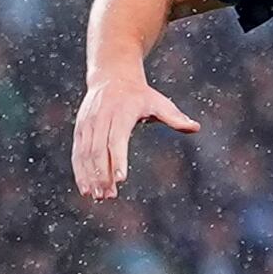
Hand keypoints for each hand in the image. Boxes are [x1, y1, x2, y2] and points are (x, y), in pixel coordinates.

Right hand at [70, 69, 197, 199]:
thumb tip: (195, 127)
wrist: (112, 77)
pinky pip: (77, 153)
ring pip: (85, 154)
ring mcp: (87, 125)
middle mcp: (100, 119)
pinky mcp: (80, 130)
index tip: (121, 179)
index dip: (117, 159)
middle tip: (109, 196)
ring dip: (89, 176)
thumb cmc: (140, 94)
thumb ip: (175, 117)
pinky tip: (85, 188)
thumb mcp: (159, 102)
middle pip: (98, 150)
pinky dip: (79, 171)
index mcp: (120, 113)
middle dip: (102, 174)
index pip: (116, 140)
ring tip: (97, 196)